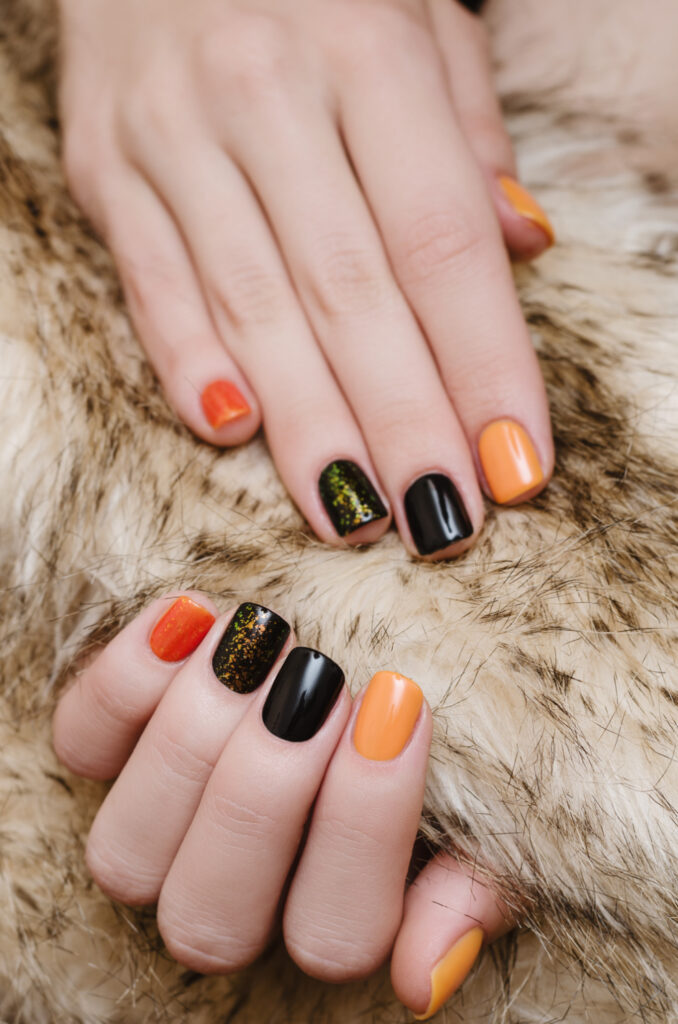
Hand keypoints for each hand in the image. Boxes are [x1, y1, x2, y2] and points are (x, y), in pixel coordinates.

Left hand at [53, 592, 515, 1015]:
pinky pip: (83, 744)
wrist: (380, 610)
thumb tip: (421, 981)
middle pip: (211, 919)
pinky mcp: (110, 748)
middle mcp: (236, 889)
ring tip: (260, 637)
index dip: (362, 828)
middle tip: (319, 676)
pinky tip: (195, 613)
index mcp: (340, 910)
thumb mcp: (490, 782)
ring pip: (127, 857)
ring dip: (192, 743)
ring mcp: (163, 825)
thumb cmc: (438, 699)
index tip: (400, 698)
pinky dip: (126, 683)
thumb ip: (476, 878)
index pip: (334, 934)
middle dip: (266, 790)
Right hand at [57, 0, 553, 559]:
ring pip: (254, 307)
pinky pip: (150, 284)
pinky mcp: (108, 169)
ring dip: (310, 426)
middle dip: (405, 422)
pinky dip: (189, 363)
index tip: (516, 461)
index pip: (443, 240)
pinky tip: (232, 436)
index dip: (486, 363)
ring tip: (356, 517)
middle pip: (352, 294)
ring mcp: (176, 135)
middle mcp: (269, 95)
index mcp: (369, 53)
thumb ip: (469, 133)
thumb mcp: (415, 18)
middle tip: (443, 520)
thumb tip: (521, 244)